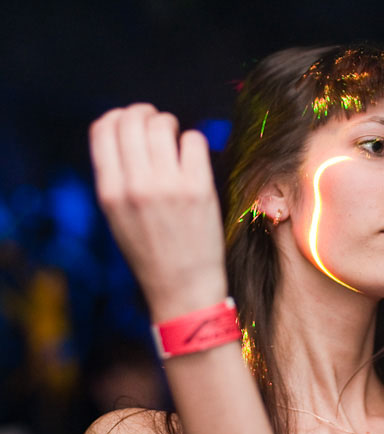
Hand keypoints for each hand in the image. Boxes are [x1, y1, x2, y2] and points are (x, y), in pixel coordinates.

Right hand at [89, 103, 226, 322]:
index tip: (129, 120)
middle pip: (132, 120)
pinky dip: (192, 141)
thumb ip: (118, 177)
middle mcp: (135, 185)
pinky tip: (192, 157)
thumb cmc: (151, 251)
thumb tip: (127, 132)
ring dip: (169, 124)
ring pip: (162, 124)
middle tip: (157, 123)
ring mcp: (168, 186)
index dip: (117, 116)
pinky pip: (194, 140)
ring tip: (175, 138)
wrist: (183, 287)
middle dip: (144, 114)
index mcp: (109, 192)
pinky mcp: (199, 188)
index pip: (103, 129)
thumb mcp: (117, 217)